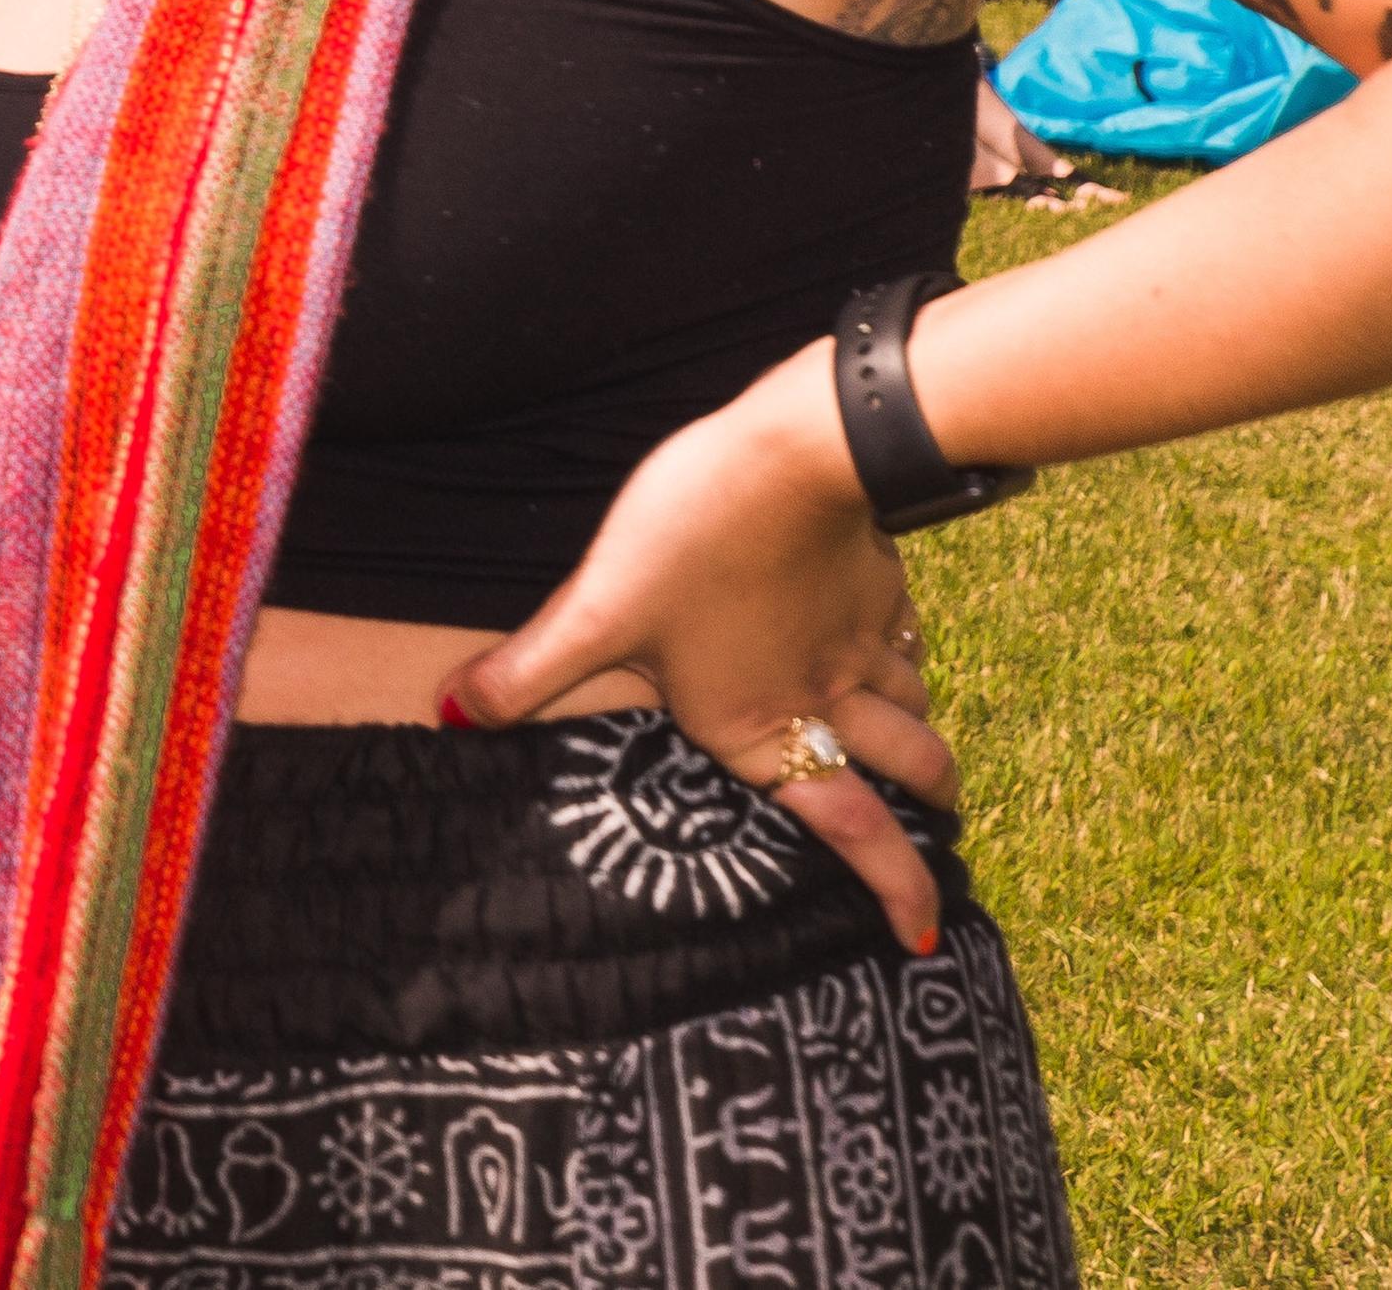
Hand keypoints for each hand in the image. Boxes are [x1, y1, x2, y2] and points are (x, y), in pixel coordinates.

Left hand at [440, 360, 953, 952]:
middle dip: (928, 807)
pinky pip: (906, 641)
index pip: (850, 830)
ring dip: (920, 736)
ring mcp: (865, 642)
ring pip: (916, 707)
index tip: (921, 937)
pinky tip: (889, 646)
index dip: (895, 890)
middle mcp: (827, 699)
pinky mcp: (881, 586)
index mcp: (763, 727)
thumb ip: (529, 672)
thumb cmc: (694, 540)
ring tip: (916, 753)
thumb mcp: (597, 611)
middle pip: (909, 773)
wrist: (799, 454)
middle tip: (940, 826)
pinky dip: (906, 660)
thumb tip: (451, 716)